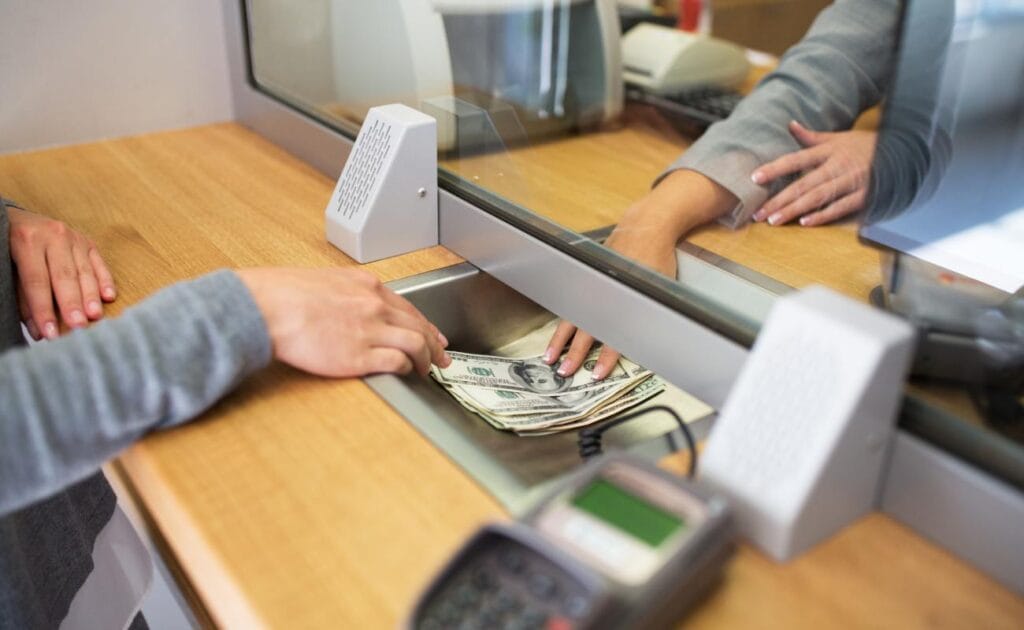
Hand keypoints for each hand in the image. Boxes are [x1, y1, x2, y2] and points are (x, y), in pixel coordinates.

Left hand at [7, 206, 116, 339]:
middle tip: (78, 326)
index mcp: (27, 240)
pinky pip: (99, 263)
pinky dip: (105, 280)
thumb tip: (38, 333)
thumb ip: (24, 300)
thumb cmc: (10, 248)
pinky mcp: (88, 242)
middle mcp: (53, 236)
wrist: (17, 218)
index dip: (43, 309)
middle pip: (64, 276)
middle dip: (71, 303)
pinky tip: (109, 297)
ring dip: (91, 295)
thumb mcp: (10, 269)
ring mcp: (74, 237)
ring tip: (95, 316)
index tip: (50, 333)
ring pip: (84, 271)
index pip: (37, 281)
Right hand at [236, 267, 450, 377]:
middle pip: (419, 326)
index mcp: (367, 286)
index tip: (434, 335)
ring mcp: (369, 330)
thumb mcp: (326, 281)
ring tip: (427, 371)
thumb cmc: (284, 294)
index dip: (426, 325)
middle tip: (442, 357)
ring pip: (416, 344)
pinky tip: (405, 373)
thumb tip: (355, 304)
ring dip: (426, 360)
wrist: (267, 307)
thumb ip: (349, 292)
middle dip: (435, 344)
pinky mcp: (359, 355)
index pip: (408, 308)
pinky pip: (396, 362)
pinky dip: (406, 368)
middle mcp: (374, 305)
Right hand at [544, 170, 737, 378]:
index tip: (597, 374)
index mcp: (623, 300)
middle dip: (574, 354)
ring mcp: (592, 286)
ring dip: (560, 340)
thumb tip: (655, 343)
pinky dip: (563, 321)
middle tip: (565, 373)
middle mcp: (603, 295)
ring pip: (572, 319)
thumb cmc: (657, 257)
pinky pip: (572, 305)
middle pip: (586, 331)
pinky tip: (555, 334)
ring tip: (550, 358)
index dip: (605, 357)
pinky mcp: (587, 280)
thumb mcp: (663, 288)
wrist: (646, 226)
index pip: (613, 336)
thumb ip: (654, 314)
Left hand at [751, 121, 877, 226]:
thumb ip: (811, 136)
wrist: (903, 151)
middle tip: (759, 213)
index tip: (755, 178)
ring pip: (819, 197)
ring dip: (795, 209)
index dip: (775, 168)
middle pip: (804, 184)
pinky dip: (824, 215)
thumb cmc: (864, 146)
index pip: (796, 159)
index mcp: (829, 151)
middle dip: (779, 199)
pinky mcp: (865, 195)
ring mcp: (852, 181)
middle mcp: (838, 165)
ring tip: (774, 220)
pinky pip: (841, 207)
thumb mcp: (838, 138)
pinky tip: (805, 222)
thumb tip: (790, 125)